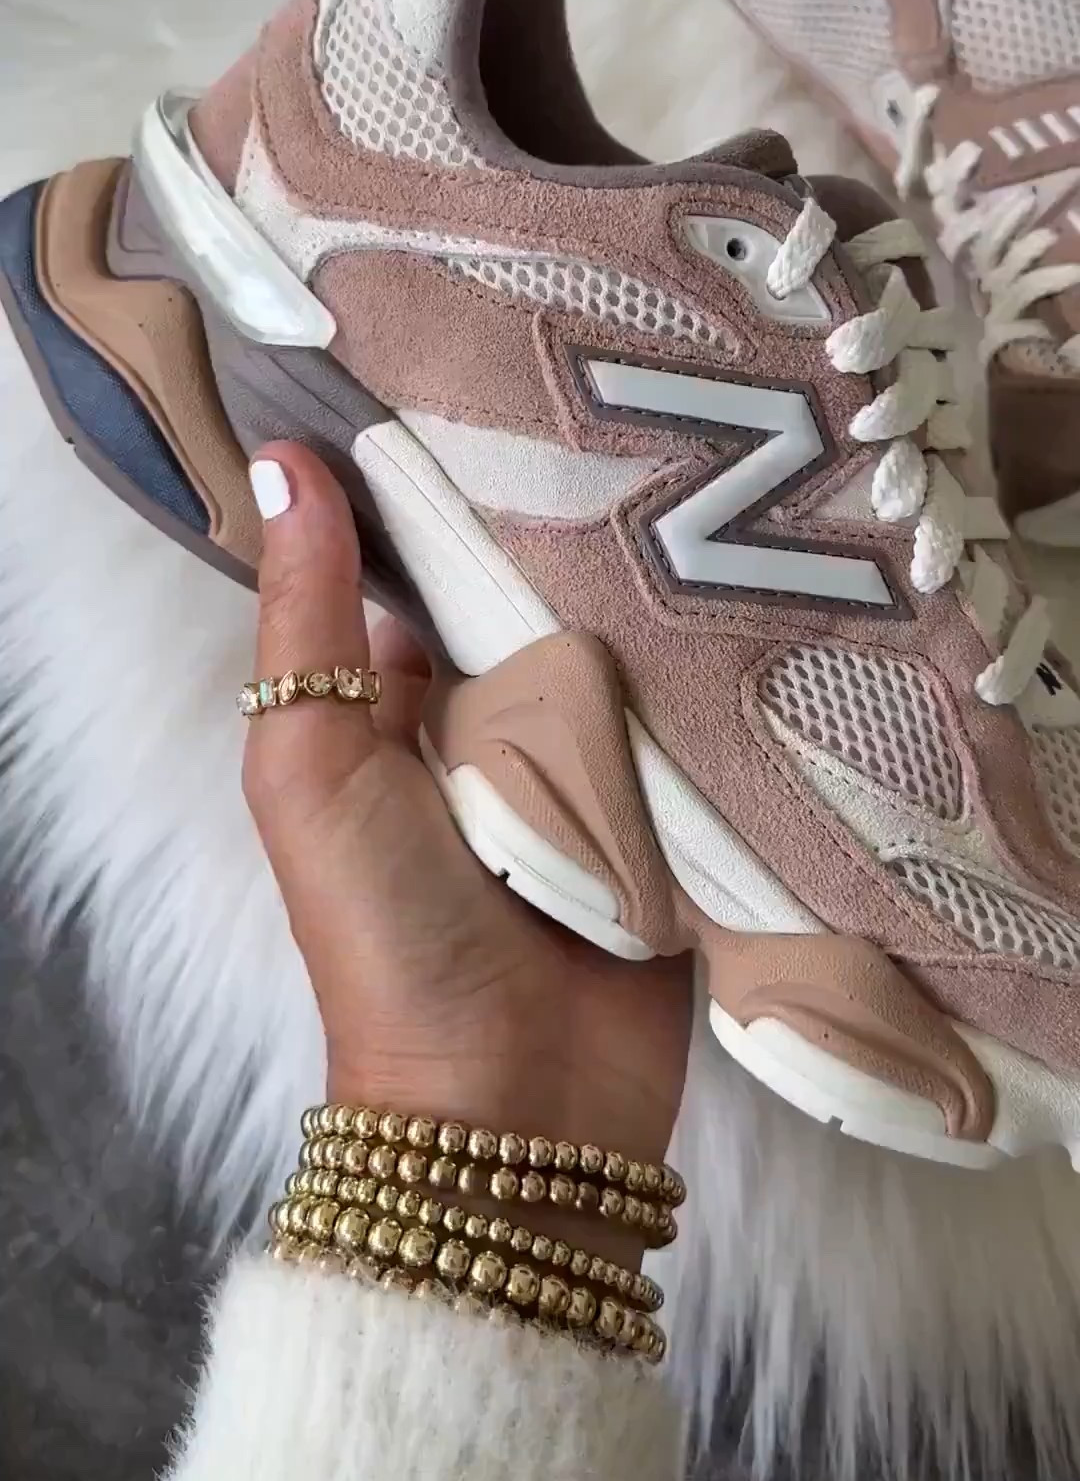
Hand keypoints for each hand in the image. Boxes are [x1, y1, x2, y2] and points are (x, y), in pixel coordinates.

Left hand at [242, 443, 692, 1250]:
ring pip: (633, 644)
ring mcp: (597, 765)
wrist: (517, 1105)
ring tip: (735, 466)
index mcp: (399, 704)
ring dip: (667, 591)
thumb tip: (280, 460)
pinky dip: (724, 670)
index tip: (513, 375)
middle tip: (654, 405)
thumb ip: (306, 620)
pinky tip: (779, 578)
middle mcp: (498, 723)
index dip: (461, 481)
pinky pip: (702, 715)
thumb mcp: (312, 766)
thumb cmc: (388, 931)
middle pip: (545, 594)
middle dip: (584, 523)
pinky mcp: (681, 807)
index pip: (433, 564)